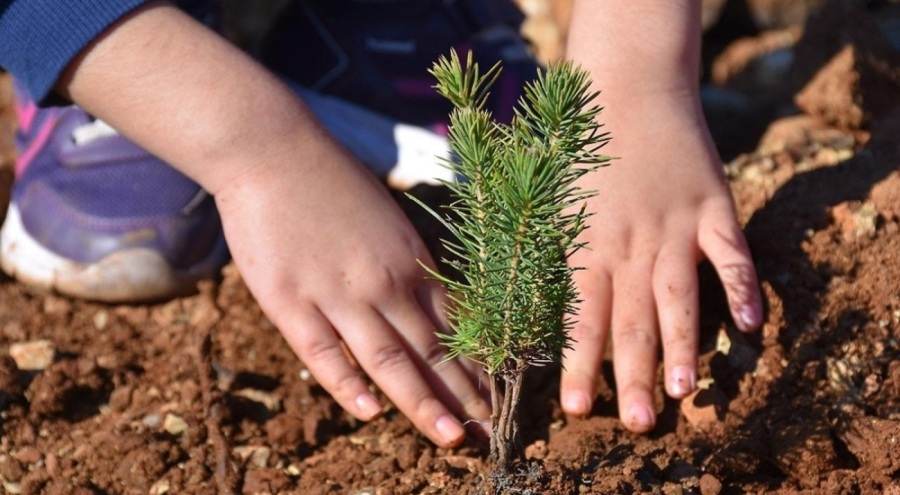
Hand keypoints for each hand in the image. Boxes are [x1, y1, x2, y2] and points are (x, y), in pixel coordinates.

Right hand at [214, 145, 489, 446]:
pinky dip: (348, 384)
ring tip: (452, 439)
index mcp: (410, 260)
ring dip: (423, 402)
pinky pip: (324, 352)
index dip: (477, 366)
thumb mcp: (386, 219)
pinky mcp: (291, 301)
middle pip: (431, 350)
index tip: (499, 398)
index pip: (454, 326)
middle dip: (464, 397)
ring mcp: (337, 294)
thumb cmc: (331, 181)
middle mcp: (383, 282)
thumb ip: (406, 264)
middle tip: (491, 435)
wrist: (272, 150)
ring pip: (389, 359)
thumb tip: (428, 303)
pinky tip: (370, 412)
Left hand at [559, 89, 761, 431]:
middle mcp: (630, 245)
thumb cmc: (577, 150)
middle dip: (633, 375)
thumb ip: (549, 255)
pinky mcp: (713, 207)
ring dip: (685, 346)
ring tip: (687, 393)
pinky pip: (731, 253)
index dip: (578, 364)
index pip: (580, 317)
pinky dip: (743, 286)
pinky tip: (751, 324)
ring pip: (679, 296)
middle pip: (631, 320)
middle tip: (638, 423)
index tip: (577, 409)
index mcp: (586, 246)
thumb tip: (535, 313)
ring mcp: (675, 227)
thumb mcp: (551, 202)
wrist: (625, 88)